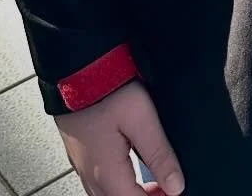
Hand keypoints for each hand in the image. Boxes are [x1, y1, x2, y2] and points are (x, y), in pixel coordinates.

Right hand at [56, 81, 184, 195]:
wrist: (74, 68)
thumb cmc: (105, 89)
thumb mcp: (141, 119)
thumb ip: (159, 154)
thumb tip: (176, 185)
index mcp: (107, 174)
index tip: (175, 191)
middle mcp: (91, 175)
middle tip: (166, 187)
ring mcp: (81, 165)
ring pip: (106, 195)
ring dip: (129, 193)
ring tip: (152, 182)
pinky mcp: (78, 152)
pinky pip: (97, 183)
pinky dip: (116, 184)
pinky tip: (127, 170)